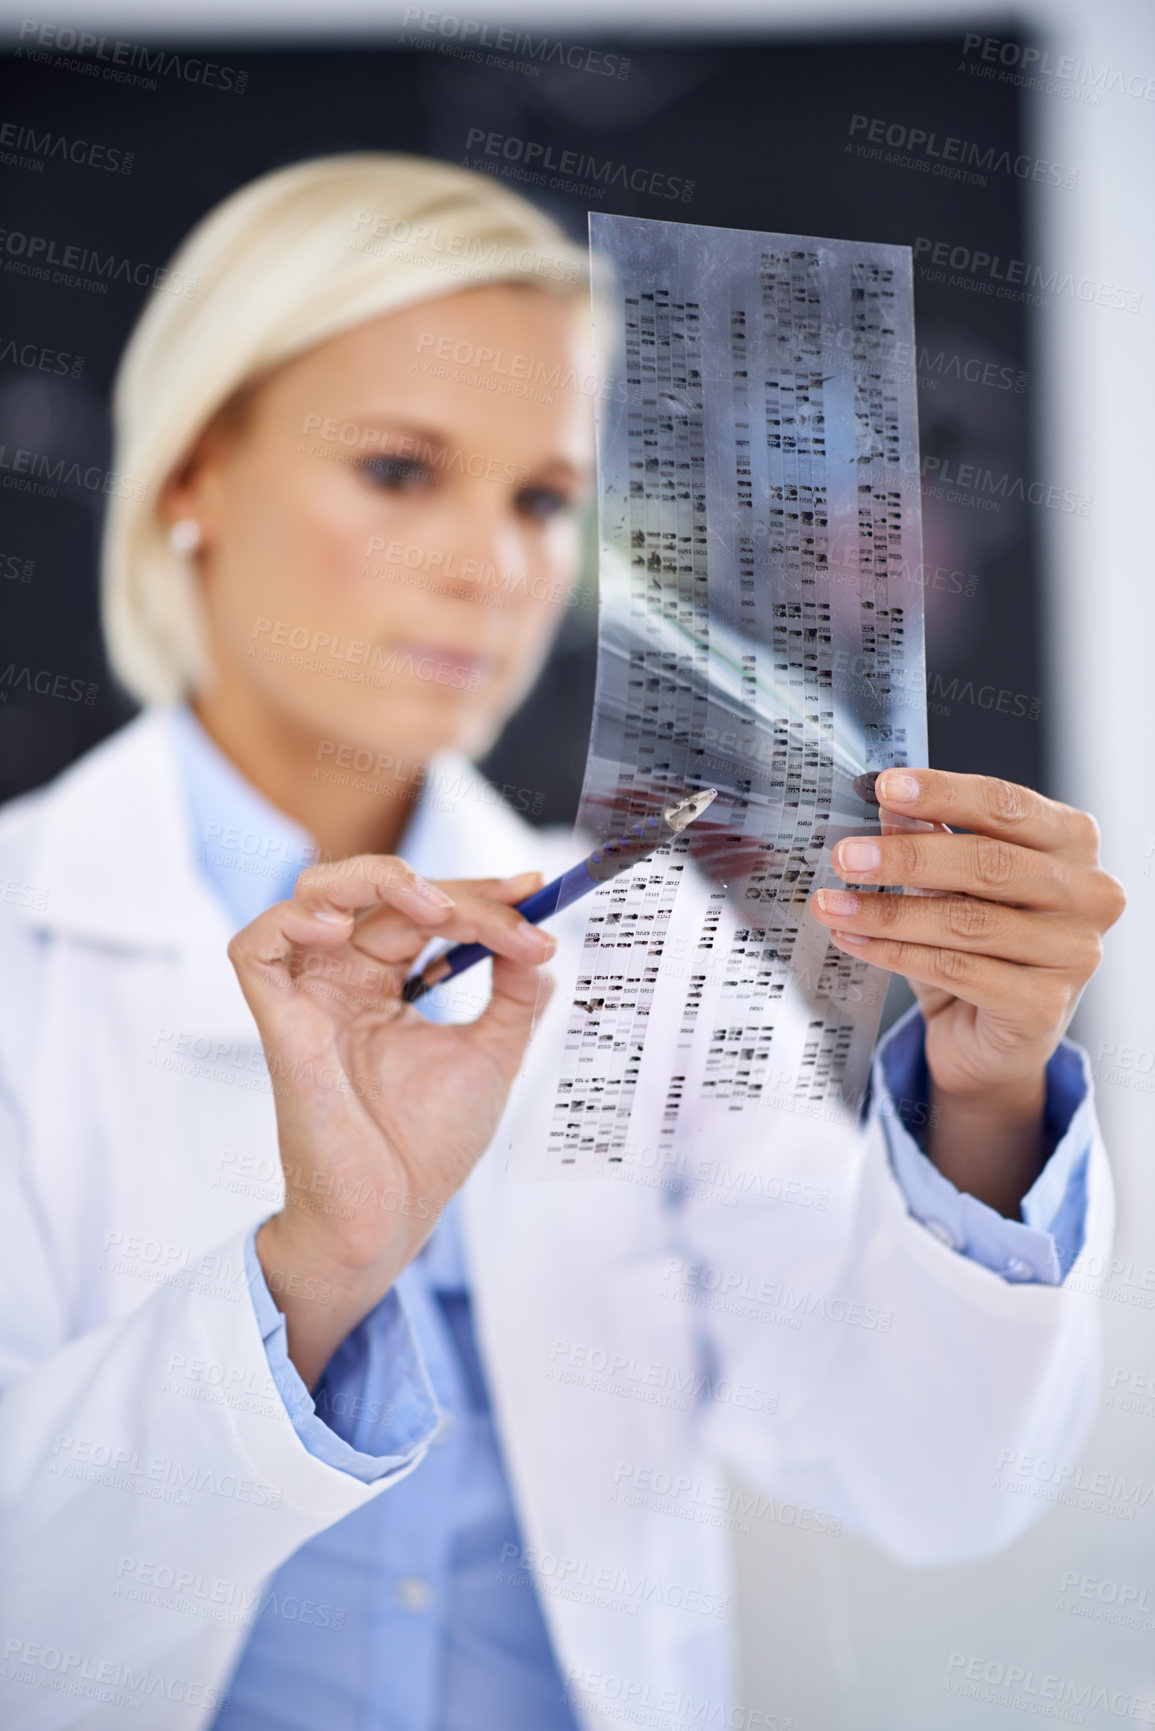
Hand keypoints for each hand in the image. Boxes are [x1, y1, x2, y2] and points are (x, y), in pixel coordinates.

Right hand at [227, 858, 553, 1384]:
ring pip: (314, 893)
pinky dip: (293, 920)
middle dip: (457, 892)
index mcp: (385, 982)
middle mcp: (343, 979)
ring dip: (378, 880)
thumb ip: (515, 995)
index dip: (479, 893)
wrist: (393, 1218)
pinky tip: (342, 926)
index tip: (535, 892)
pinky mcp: (280, 1025)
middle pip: (384, 892)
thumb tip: (537, 939)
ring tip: (439, 909)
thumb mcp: (491, 1055)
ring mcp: (310, 997)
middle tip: (517, 911)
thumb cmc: (426, 1147)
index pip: (425, 910)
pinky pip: (255, 948)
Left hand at [808, 769, 1124, 1213]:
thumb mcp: (949, 883)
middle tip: (846, 856)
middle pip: (988, 863)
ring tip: (832, 904)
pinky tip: (855, 940)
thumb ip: (928, 836)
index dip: (944, 793)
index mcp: (1072, 843)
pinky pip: (957, 970)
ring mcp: (1073, 953)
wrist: (992, 1038)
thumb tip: (889, 800)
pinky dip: (896, 954)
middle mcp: (1088, 894)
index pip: (1007, 805)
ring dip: (888, 912)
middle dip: (906, 858)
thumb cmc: (978, 945)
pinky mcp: (1044, 1005)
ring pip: (967, 922)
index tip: (885, 787)